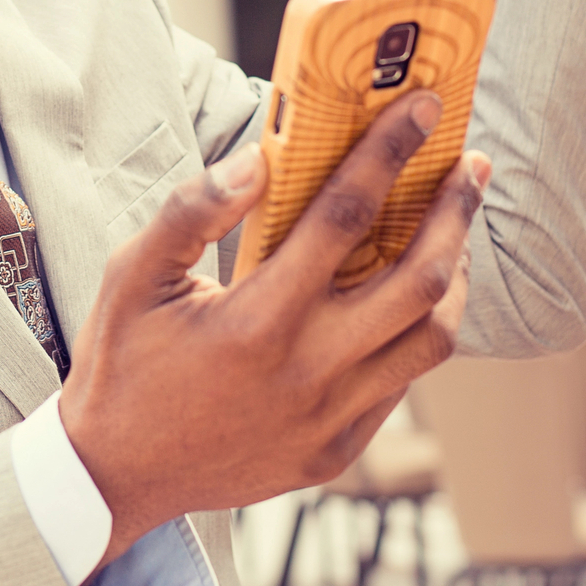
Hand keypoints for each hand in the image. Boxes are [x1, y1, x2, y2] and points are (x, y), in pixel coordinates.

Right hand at [57, 92, 486, 576]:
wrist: (114, 475)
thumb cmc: (121, 363)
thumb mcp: (133, 274)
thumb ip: (193, 210)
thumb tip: (261, 158)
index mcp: (255, 321)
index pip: (343, 218)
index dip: (389, 154)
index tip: (421, 110)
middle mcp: (305, 373)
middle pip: (418, 280)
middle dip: (455, 212)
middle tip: (471, 166)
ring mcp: (328, 420)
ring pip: (431, 340)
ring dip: (455, 276)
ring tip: (455, 232)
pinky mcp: (336, 451)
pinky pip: (400, 384)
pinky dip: (417, 333)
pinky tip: (411, 297)